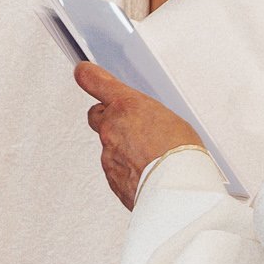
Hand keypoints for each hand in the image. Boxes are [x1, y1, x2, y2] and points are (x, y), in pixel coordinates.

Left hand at [75, 62, 203, 210]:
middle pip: (98, 116)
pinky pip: (116, 169)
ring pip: (109, 146)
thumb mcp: (170, 120)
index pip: (95, 81)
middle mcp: (111, 128)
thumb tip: (146, 124)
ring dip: (123, 149)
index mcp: (126, 106)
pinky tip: (146, 172)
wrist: (176, 191)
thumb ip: (147, 117)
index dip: (88, 75)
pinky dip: (127, 169)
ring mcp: (108, 154)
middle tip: (131, 126)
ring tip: (150, 156)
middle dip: (109, 119)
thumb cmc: (180, 153)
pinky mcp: (111, 178)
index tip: (83, 72)